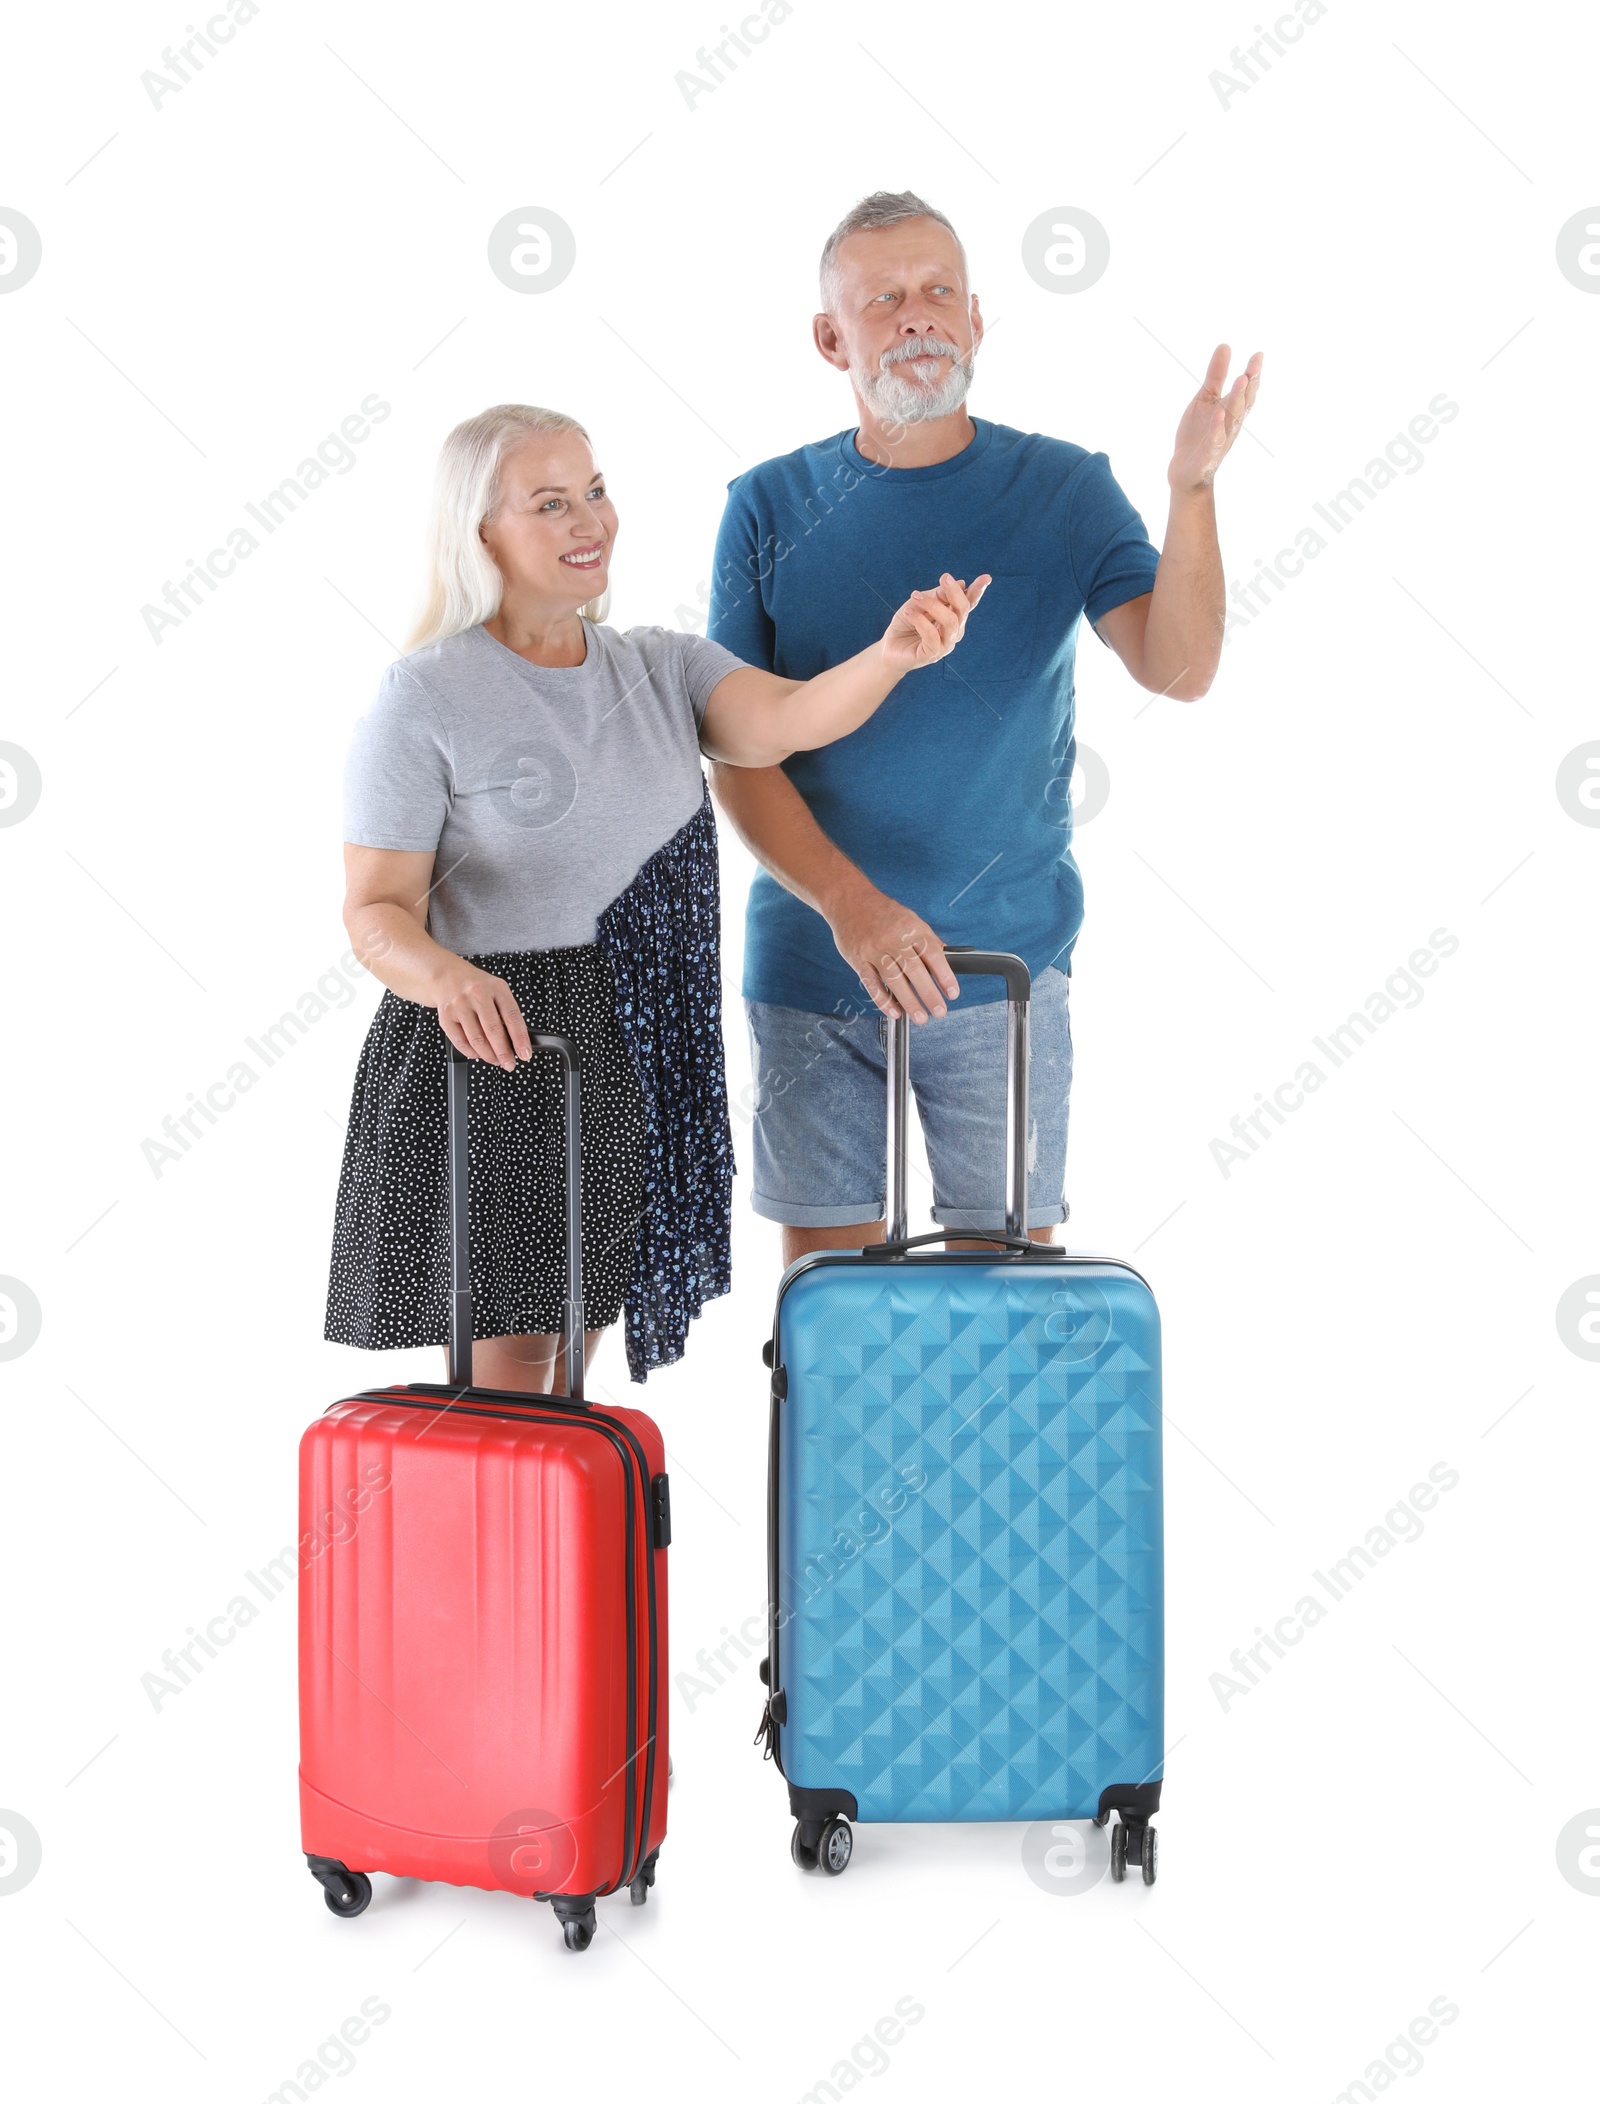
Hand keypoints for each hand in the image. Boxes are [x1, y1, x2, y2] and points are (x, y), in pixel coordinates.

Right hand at [433, 962, 533, 1070]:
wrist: (447, 975)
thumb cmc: (477, 986)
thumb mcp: (497, 991)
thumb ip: (506, 1012)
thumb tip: (515, 1043)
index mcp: (496, 987)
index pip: (512, 1017)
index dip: (520, 1039)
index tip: (525, 1054)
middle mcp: (477, 994)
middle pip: (493, 1031)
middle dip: (504, 1053)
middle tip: (509, 1064)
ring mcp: (459, 1005)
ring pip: (476, 1040)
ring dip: (488, 1055)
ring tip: (495, 1060)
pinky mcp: (445, 1016)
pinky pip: (461, 1042)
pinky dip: (472, 1053)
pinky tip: (478, 1054)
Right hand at [827, 881, 959, 1023]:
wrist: (849, 900)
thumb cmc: (883, 912)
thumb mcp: (910, 919)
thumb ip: (926, 940)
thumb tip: (945, 962)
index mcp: (911, 927)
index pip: (932, 954)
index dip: (944, 975)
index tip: (952, 993)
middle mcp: (893, 939)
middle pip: (914, 970)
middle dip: (929, 994)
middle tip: (940, 1011)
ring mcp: (874, 950)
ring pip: (894, 979)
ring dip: (909, 1001)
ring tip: (921, 1017)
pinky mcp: (858, 959)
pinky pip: (871, 983)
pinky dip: (883, 1000)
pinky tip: (894, 1011)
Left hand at [879, 572, 990, 674]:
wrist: (888, 647)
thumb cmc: (906, 623)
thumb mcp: (919, 602)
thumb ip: (937, 595)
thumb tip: (961, 584)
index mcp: (953, 617)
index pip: (968, 603)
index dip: (978, 590)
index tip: (986, 577)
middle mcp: (954, 632)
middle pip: (962, 610)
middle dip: (955, 592)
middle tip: (944, 577)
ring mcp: (945, 645)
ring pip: (950, 621)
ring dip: (932, 605)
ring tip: (915, 596)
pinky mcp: (932, 655)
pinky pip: (932, 635)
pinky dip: (920, 620)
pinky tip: (908, 613)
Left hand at [1168, 344, 1263, 492]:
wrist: (1185, 471)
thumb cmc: (1197, 434)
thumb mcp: (1205, 400)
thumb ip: (1215, 375)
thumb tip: (1225, 346)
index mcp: (1230, 410)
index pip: (1246, 391)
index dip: (1253, 374)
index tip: (1258, 355)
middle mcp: (1230, 424)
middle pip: (1243, 402)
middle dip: (1249, 385)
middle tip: (1253, 366)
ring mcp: (1221, 439)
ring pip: (1232, 418)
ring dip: (1237, 400)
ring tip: (1241, 380)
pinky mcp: (1208, 454)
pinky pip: (1214, 440)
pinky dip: (1216, 427)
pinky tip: (1218, 413)